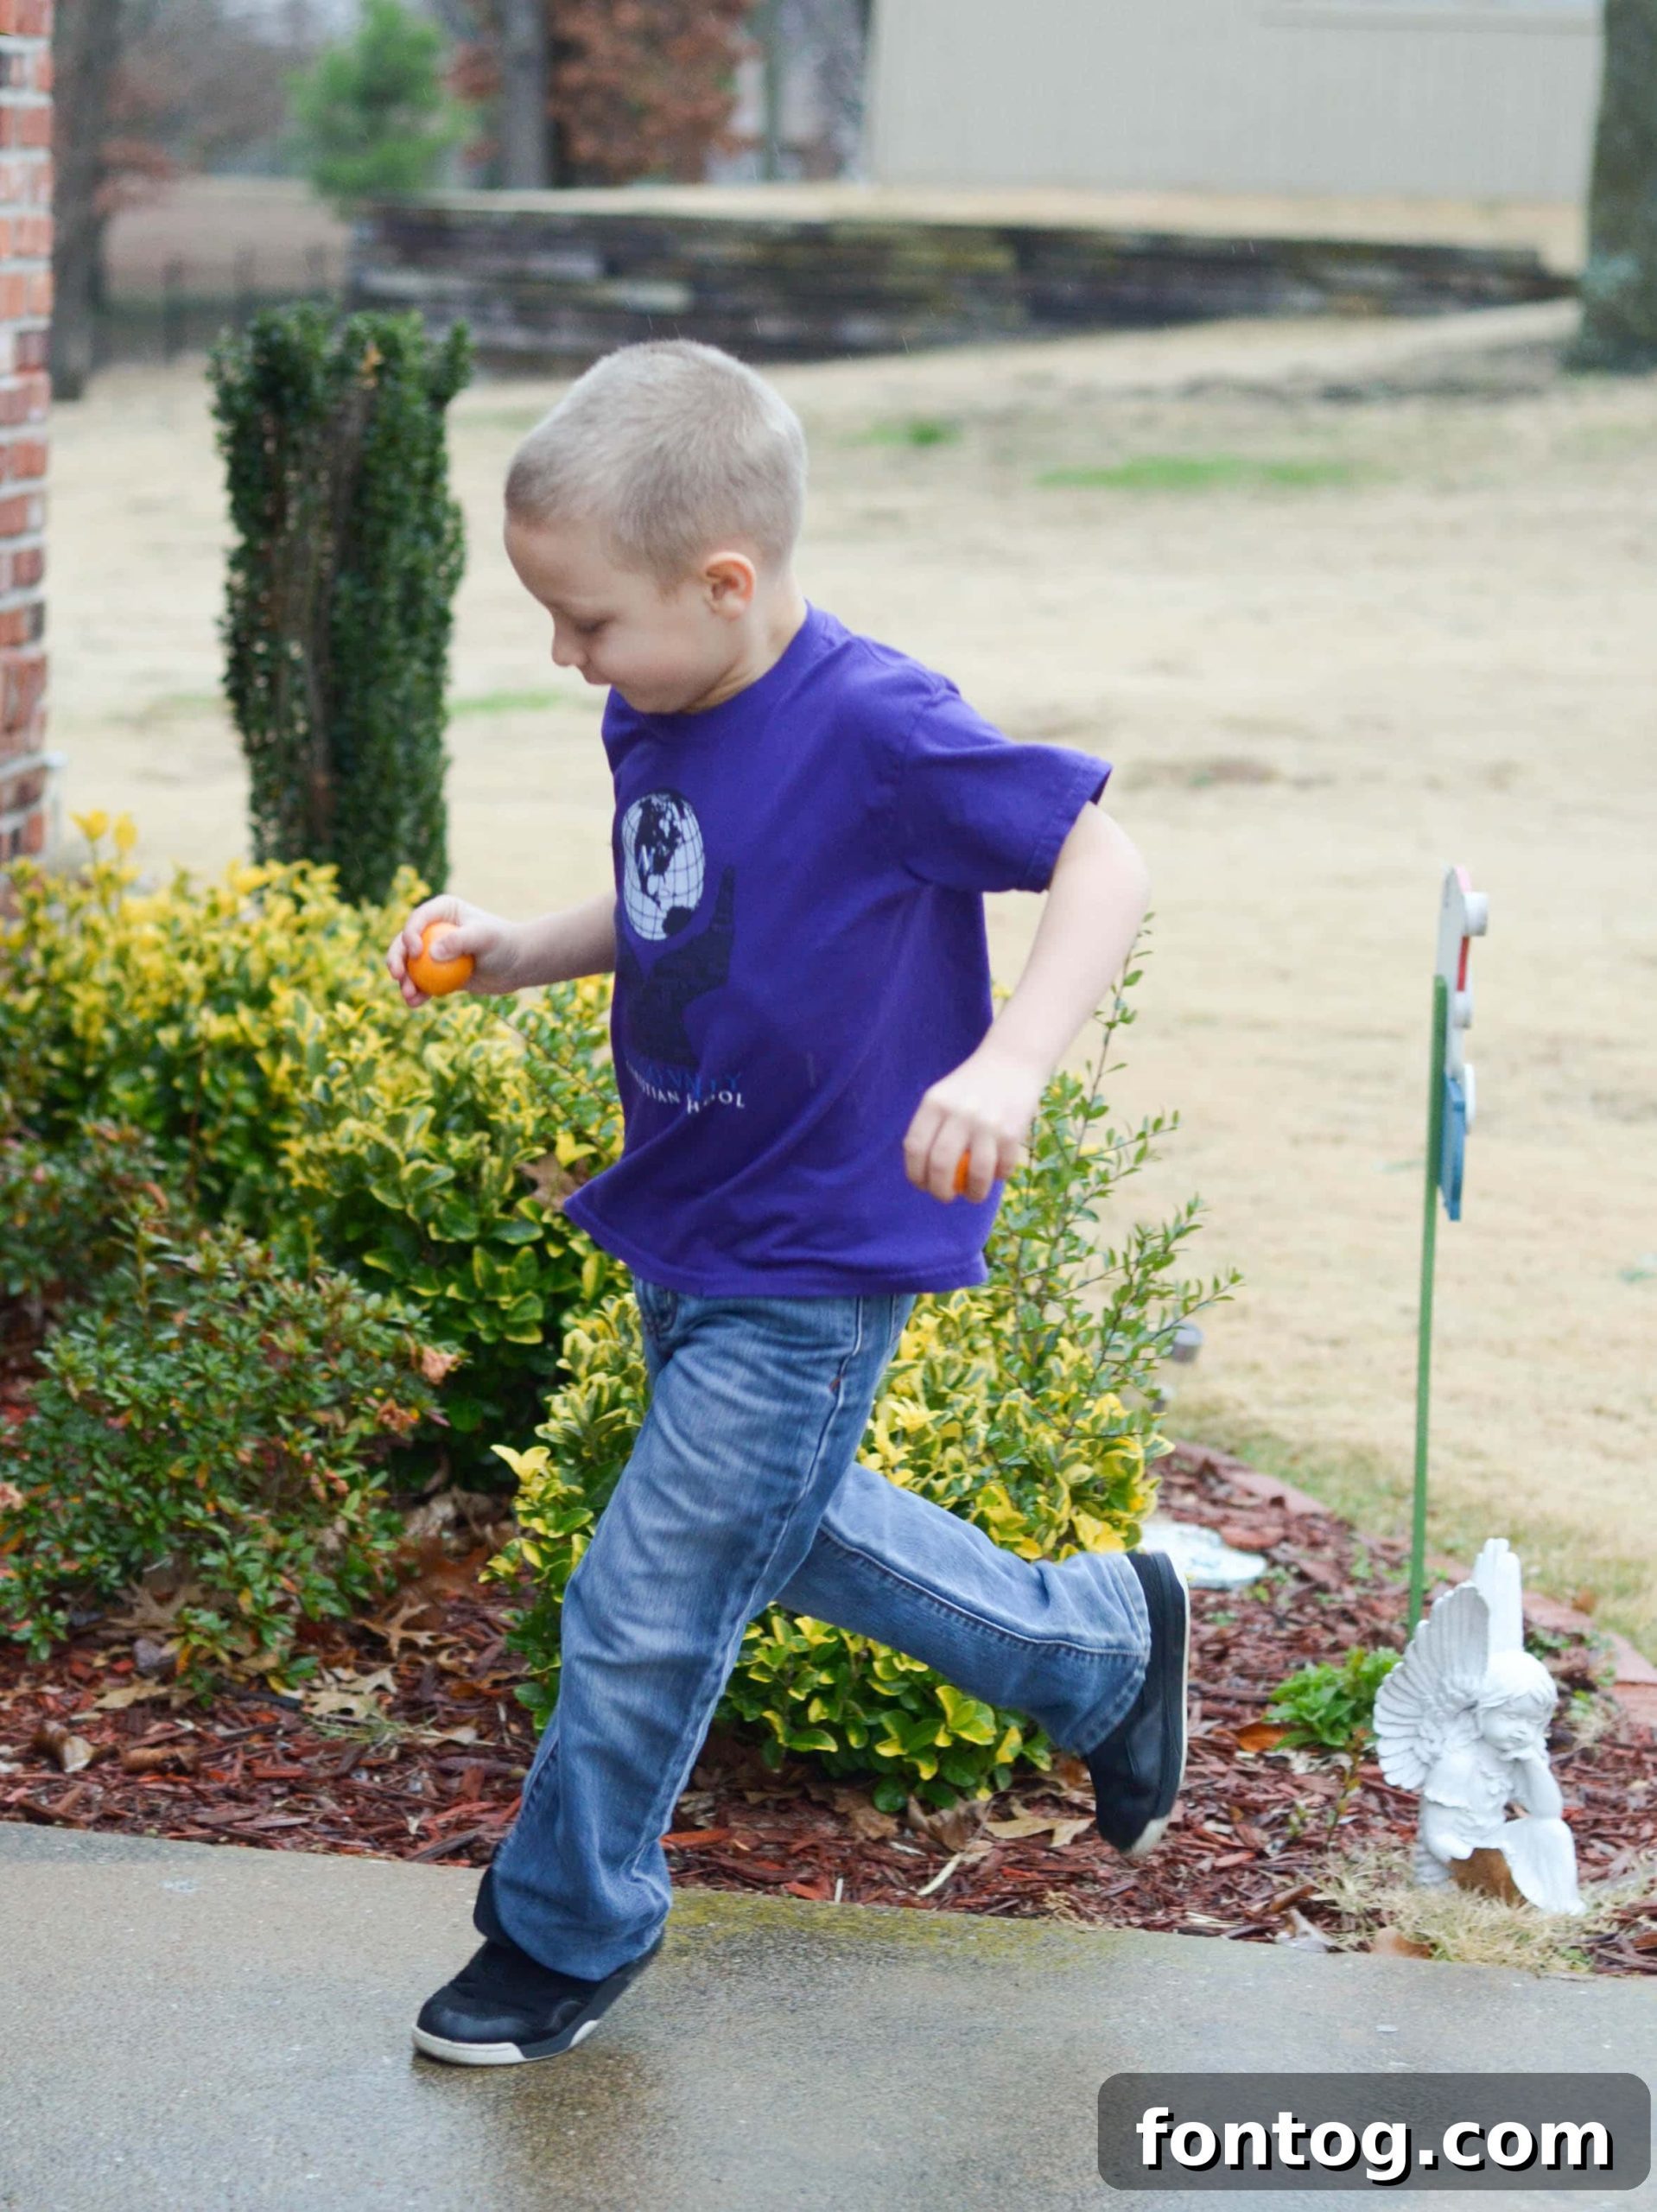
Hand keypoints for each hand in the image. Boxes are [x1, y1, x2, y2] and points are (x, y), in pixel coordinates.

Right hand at [385, 896, 522, 1007]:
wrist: (517, 965)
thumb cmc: (504, 944)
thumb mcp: (485, 938)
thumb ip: (459, 941)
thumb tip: (430, 953)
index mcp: (442, 911)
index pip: (418, 919)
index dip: (409, 935)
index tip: (416, 953)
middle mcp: (434, 929)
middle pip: (405, 942)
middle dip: (395, 958)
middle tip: (396, 975)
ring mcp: (434, 952)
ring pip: (410, 965)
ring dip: (404, 980)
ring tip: (408, 995)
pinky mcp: (439, 973)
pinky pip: (422, 983)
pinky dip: (417, 993)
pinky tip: (414, 1003)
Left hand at [902, 1040, 1046, 1202]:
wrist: (1012, 1061)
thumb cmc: (972, 1085)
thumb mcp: (943, 1096)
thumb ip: (930, 1129)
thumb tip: (923, 1174)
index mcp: (935, 1103)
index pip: (916, 1148)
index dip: (916, 1174)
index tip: (922, 1185)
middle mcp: (959, 1113)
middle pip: (941, 1165)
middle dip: (940, 1191)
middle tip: (945, 1196)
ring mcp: (987, 1123)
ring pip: (976, 1174)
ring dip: (973, 1193)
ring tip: (973, 1194)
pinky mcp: (1012, 1132)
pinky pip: (1002, 1168)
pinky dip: (999, 1177)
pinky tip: (996, 1173)